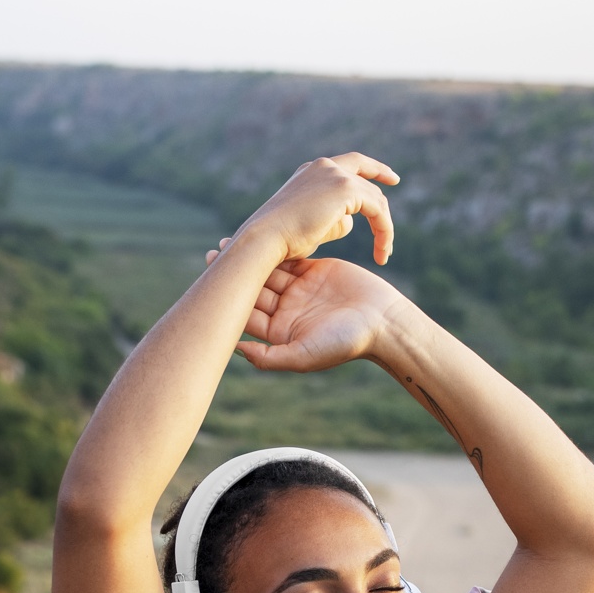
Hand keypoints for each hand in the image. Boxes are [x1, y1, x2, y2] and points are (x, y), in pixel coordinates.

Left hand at [203, 245, 411, 372]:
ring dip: (252, 257)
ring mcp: (299, 290)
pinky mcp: (313, 271)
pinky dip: (276, 246)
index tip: (210, 283)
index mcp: (279, 332)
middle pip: (253, 290)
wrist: (382, 321)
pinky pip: (290, 255)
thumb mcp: (304, 356)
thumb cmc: (346, 343)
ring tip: (230, 241)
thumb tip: (234, 349)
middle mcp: (285, 311)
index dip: (229, 299)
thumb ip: (270, 358)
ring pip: (269, 270)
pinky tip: (259, 234)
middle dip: (235, 274)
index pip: (247, 314)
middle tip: (213, 256)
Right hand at [239, 153, 399, 264]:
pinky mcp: (345, 188)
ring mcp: (335, 174)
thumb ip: (333, 219)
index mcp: (313, 171)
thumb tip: (351, 222)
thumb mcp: (312, 226)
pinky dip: (384, 230)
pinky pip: (377, 210)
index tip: (393, 178)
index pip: (353, 164)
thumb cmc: (283, 240)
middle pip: (368, 184)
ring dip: (383, 228)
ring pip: (375, 199)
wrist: (266, 237)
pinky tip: (382, 251)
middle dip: (382, 211)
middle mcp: (325, 166)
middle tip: (388, 239)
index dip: (375, 170)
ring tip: (384, 254)